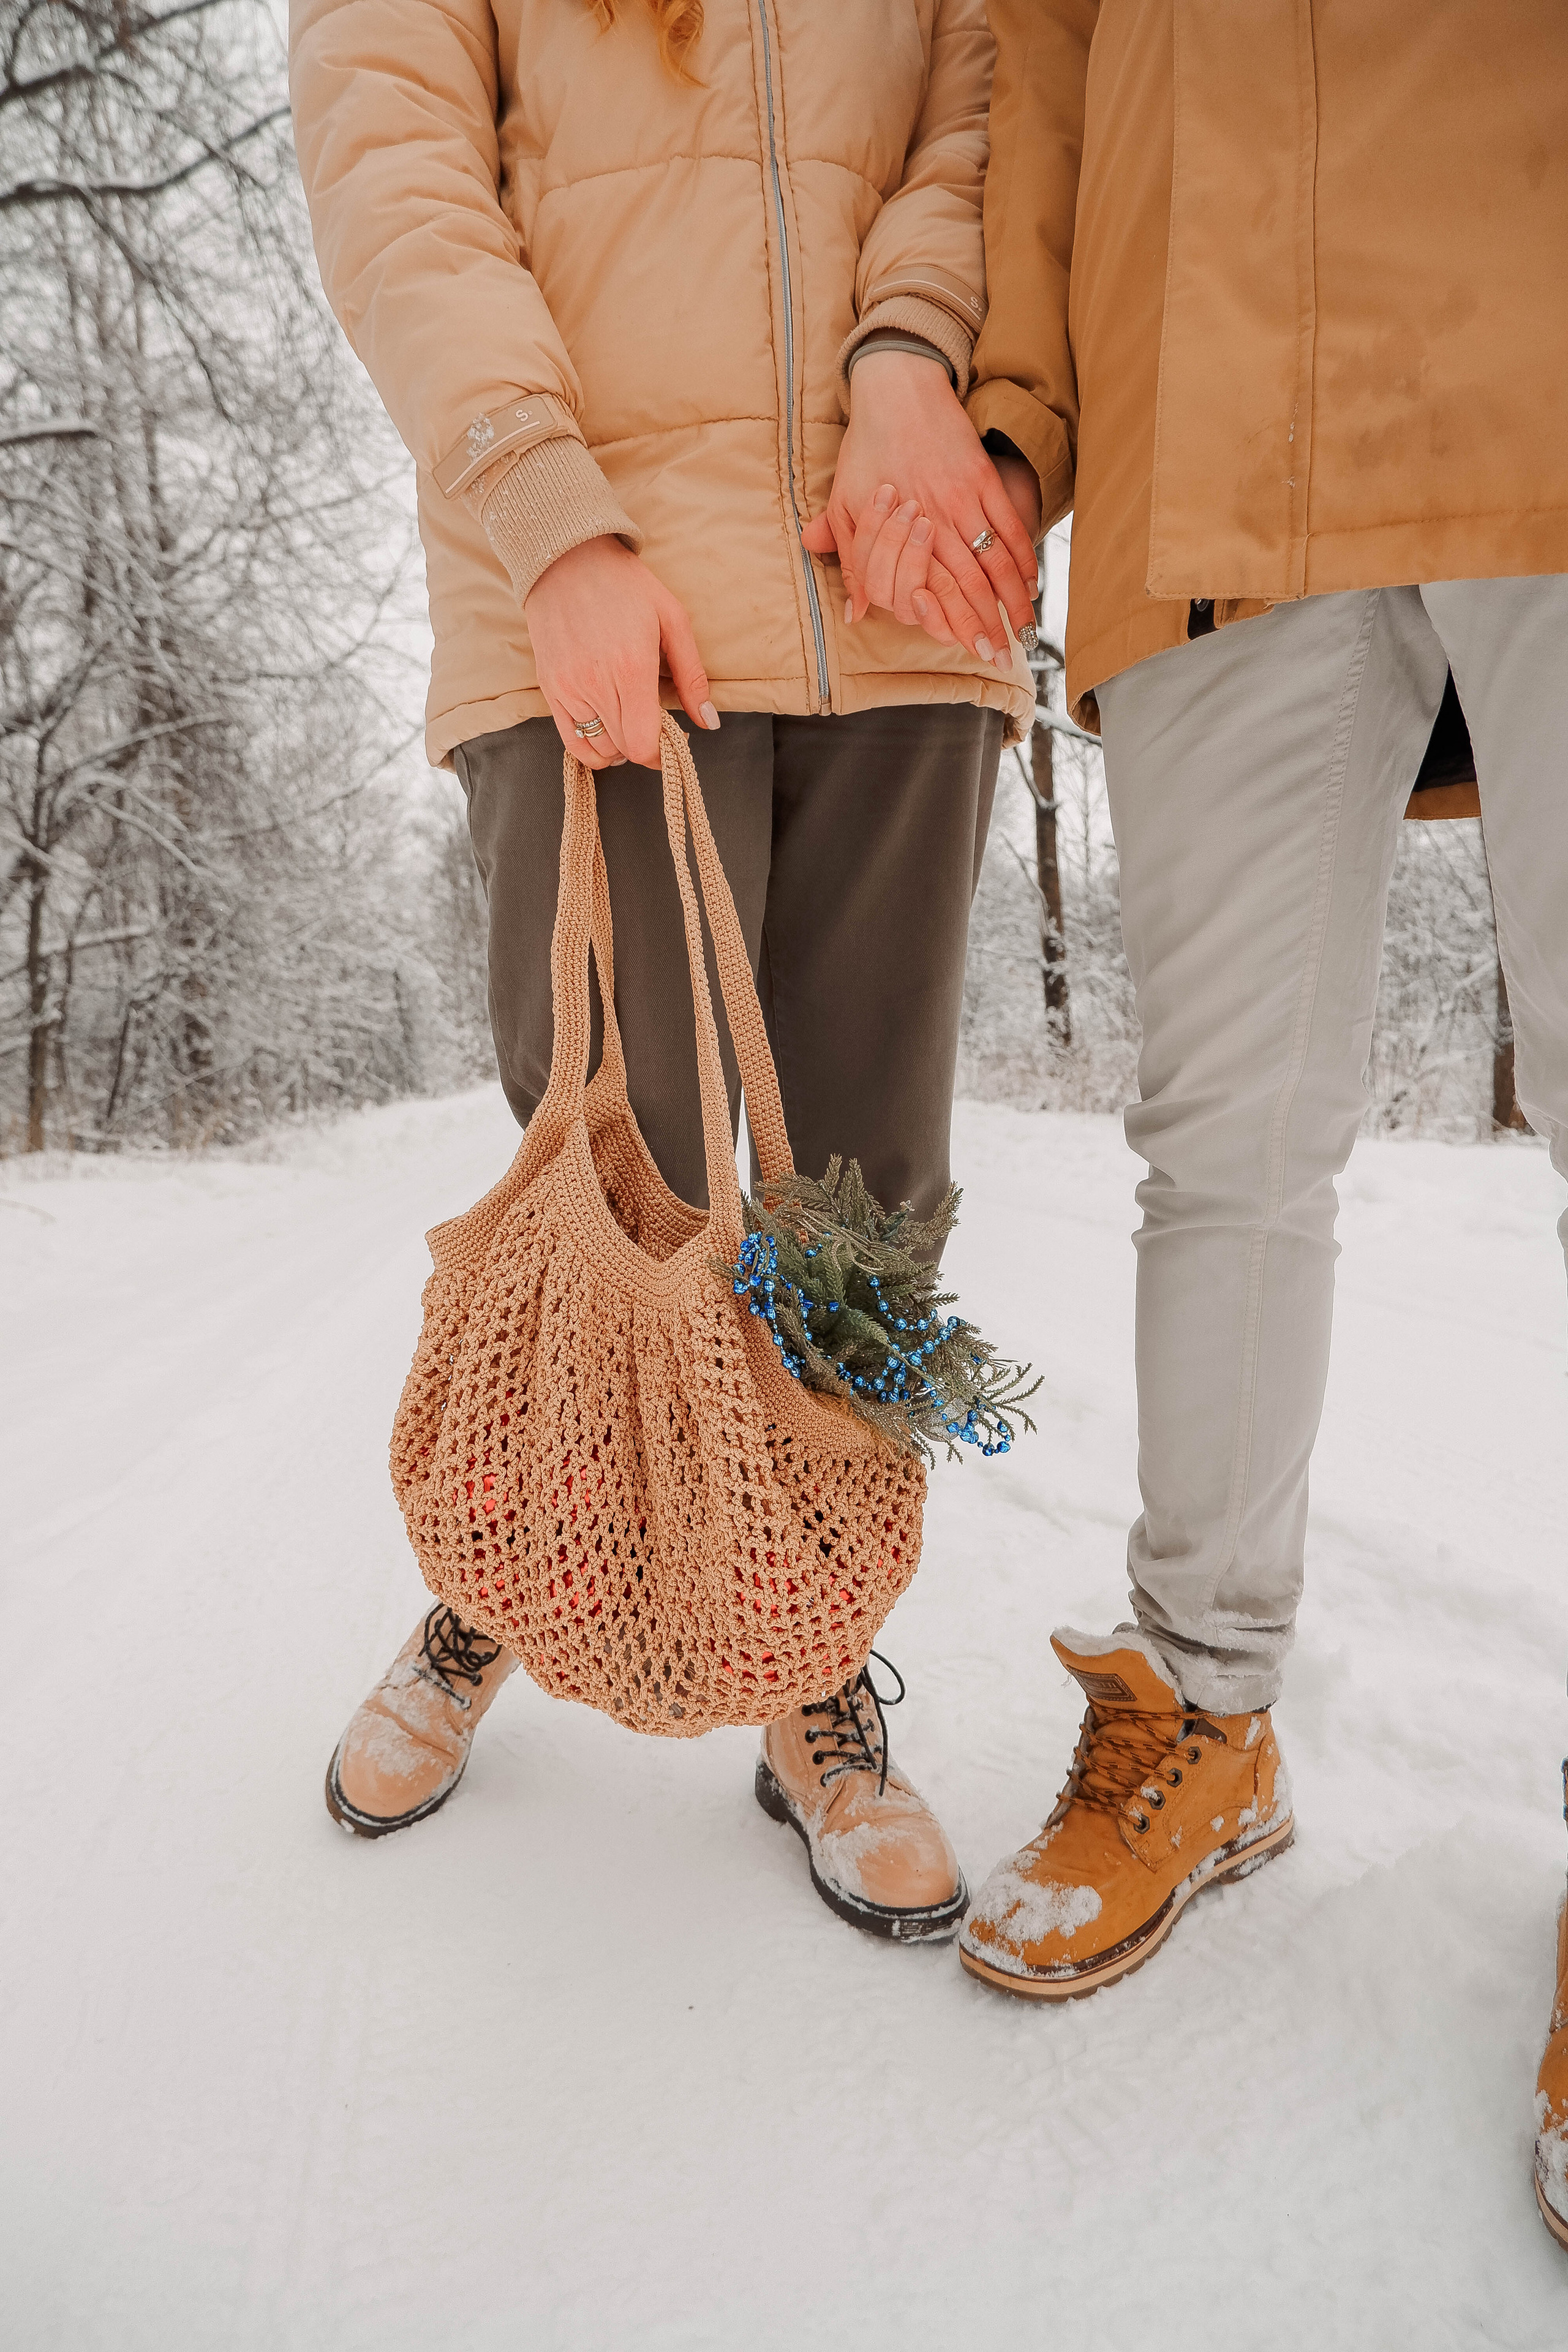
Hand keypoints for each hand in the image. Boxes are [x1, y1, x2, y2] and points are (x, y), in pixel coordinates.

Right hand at [524, 535, 718, 768]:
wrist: (566, 559)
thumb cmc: (625, 586)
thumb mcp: (672, 619)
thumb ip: (691, 675)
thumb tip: (708, 721)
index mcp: (631, 668)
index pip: (642, 744)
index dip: (660, 754)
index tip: (669, 742)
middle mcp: (595, 684)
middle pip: (623, 748)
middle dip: (643, 745)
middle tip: (652, 724)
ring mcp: (567, 689)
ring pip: (598, 748)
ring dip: (618, 746)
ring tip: (629, 722)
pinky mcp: (549, 688)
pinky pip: (570, 741)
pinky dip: (591, 748)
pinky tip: (606, 732)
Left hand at [799, 349, 1037, 666]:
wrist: (896, 389)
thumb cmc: (865, 449)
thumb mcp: (844, 505)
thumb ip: (853, 561)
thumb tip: (857, 613)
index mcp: (903, 534)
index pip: (935, 592)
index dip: (956, 625)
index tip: (973, 653)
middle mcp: (936, 522)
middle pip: (971, 585)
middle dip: (990, 625)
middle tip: (1005, 655)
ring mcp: (964, 500)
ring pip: (995, 561)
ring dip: (1013, 600)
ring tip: (1025, 631)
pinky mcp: (983, 479)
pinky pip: (1009, 525)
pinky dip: (1022, 557)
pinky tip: (1030, 582)